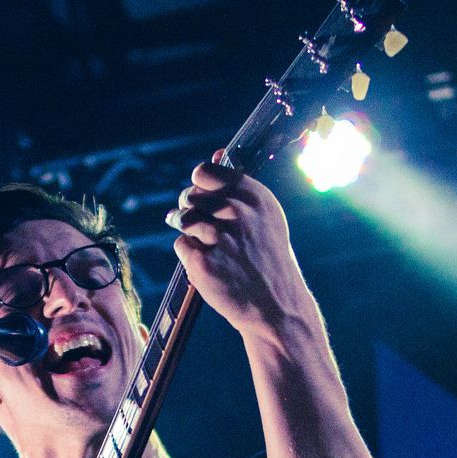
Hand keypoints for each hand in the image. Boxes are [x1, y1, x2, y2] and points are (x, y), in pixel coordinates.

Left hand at [168, 152, 319, 344]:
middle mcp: (238, 214)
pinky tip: (206, 262)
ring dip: (185, 229)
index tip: (203, 194)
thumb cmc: (267, 257)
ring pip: (182, 218)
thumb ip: (238, 184)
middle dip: (190, 207)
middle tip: (202, 225)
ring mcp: (220, 238)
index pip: (205, 172)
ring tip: (202, 242)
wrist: (275, 305)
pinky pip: (181, 244)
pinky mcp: (203, 261)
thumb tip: (216, 152)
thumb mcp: (265, 216)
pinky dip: (188, 253)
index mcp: (255, 198)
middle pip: (190, 195)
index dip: (199, 183)